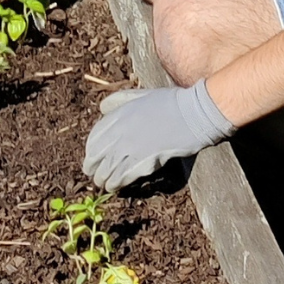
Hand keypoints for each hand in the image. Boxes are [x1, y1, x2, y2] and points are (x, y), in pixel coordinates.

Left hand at [82, 81, 233, 191]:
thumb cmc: (170, 102)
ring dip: (102, 179)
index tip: (91, 156)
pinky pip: (122, 176)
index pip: (95, 137)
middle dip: (92, 167)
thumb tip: (102, 108)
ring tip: (102, 184)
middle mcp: (121, 131)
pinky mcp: (144, 162)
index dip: (91, 150)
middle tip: (92, 174)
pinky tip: (113, 187)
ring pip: (107, 168)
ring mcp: (131, 147)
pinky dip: (116, 183)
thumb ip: (119, 100)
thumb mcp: (140, 95)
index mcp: (119, 115)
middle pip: (97, 154)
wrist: (192, 114)